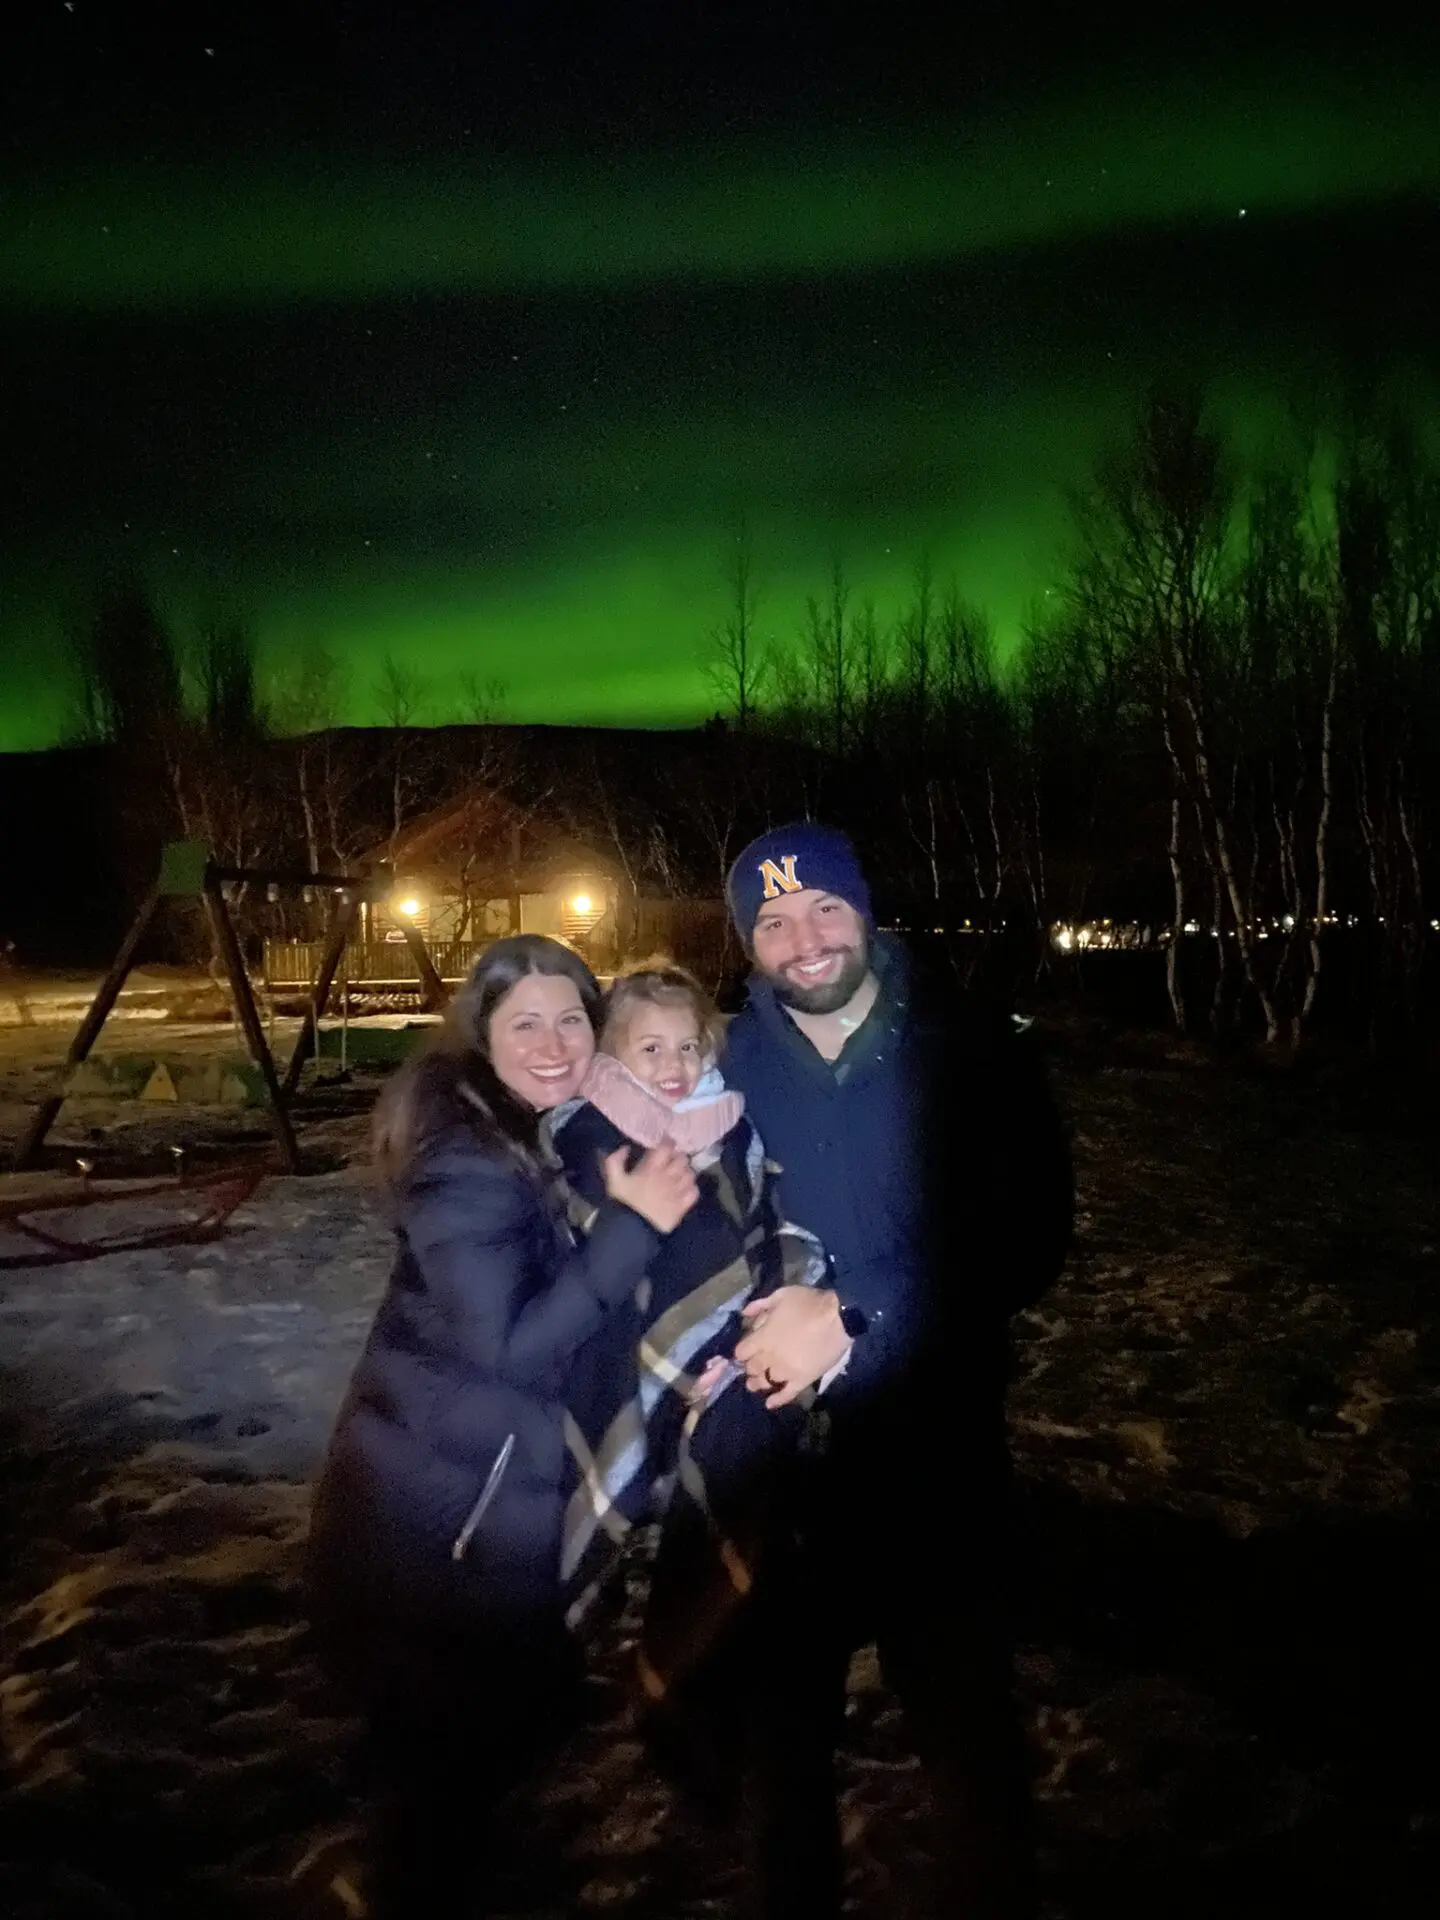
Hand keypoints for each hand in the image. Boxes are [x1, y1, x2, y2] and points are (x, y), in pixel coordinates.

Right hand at [603, 1143, 698, 1234]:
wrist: (631, 1230)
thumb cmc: (623, 1203)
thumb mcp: (613, 1180)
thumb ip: (615, 1160)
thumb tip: (625, 1147)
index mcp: (651, 1169)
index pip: (666, 1147)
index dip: (668, 1142)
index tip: (666, 1142)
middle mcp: (667, 1177)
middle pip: (682, 1159)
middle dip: (678, 1156)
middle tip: (673, 1159)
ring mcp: (677, 1192)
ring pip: (690, 1174)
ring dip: (686, 1171)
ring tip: (680, 1174)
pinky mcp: (682, 1206)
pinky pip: (694, 1192)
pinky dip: (691, 1188)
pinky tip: (685, 1189)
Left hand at [734, 1287, 850, 1408]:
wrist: (838, 1317)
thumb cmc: (808, 1303)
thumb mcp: (781, 1295)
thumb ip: (760, 1305)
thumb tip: (743, 1314)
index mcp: (762, 1338)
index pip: (741, 1352)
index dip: (742, 1352)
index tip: (745, 1351)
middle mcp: (769, 1358)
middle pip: (751, 1369)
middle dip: (749, 1368)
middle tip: (752, 1367)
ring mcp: (785, 1371)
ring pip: (765, 1383)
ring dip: (758, 1383)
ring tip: (756, 1384)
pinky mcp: (801, 1380)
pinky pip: (786, 1394)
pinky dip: (777, 1400)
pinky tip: (770, 1404)